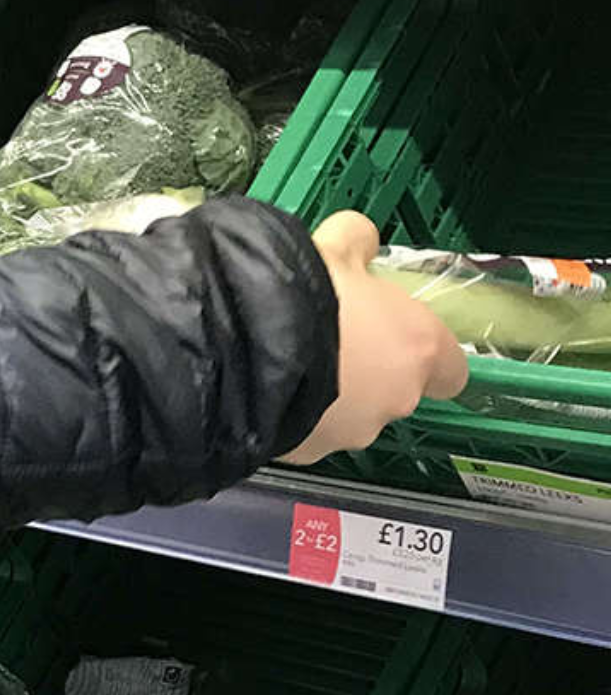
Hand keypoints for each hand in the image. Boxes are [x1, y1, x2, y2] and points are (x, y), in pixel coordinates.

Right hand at [281, 211, 468, 465]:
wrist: (242, 347)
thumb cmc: (305, 293)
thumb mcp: (334, 247)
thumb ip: (357, 242)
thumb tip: (359, 240)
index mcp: (419, 347)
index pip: (451, 370)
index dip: (424, 355)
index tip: (394, 338)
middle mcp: (396, 399)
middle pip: (394, 393)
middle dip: (367, 374)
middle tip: (326, 342)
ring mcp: (351, 433)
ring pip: (349, 417)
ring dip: (327, 398)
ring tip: (286, 366)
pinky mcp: (307, 454)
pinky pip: (306, 433)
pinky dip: (292, 416)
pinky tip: (264, 389)